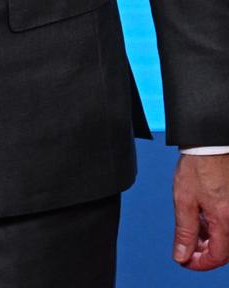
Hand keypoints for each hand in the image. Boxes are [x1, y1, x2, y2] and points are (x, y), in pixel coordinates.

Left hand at [173, 152, 228, 269]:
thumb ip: (185, 231)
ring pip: (225, 235)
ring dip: (208, 238)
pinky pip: (227, 222)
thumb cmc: (199, 165)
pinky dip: (214, 225)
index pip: (217, 256)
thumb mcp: (184, 199)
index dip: (200, 263)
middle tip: (186, 247)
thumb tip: (182, 254)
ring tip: (191, 229)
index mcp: (225, 221)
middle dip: (203, 251)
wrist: (209, 142)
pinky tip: (201, 216)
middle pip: (223, 248)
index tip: (185, 261)